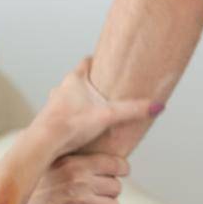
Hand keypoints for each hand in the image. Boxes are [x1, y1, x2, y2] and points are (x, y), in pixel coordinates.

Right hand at [18, 153, 128, 203]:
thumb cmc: (34, 187)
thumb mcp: (49, 163)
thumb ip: (67, 151)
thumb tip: (80, 124)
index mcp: (75, 162)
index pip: (116, 164)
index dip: (122, 170)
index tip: (119, 173)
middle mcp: (79, 180)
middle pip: (117, 187)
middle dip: (110, 192)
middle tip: (99, 194)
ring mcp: (79, 200)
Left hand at [31, 58, 160, 157]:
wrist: (44, 142)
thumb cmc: (72, 124)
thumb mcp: (108, 115)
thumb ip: (133, 111)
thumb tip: (158, 107)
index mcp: (75, 79)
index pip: (87, 61)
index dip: (98, 61)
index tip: (107, 62)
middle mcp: (61, 88)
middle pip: (78, 79)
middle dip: (91, 83)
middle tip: (105, 89)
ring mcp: (53, 104)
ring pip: (69, 97)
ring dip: (80, 101)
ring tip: (93, 110)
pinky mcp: (49, 121)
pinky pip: (63, 114)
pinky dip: (71, 117)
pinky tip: (79, 127)